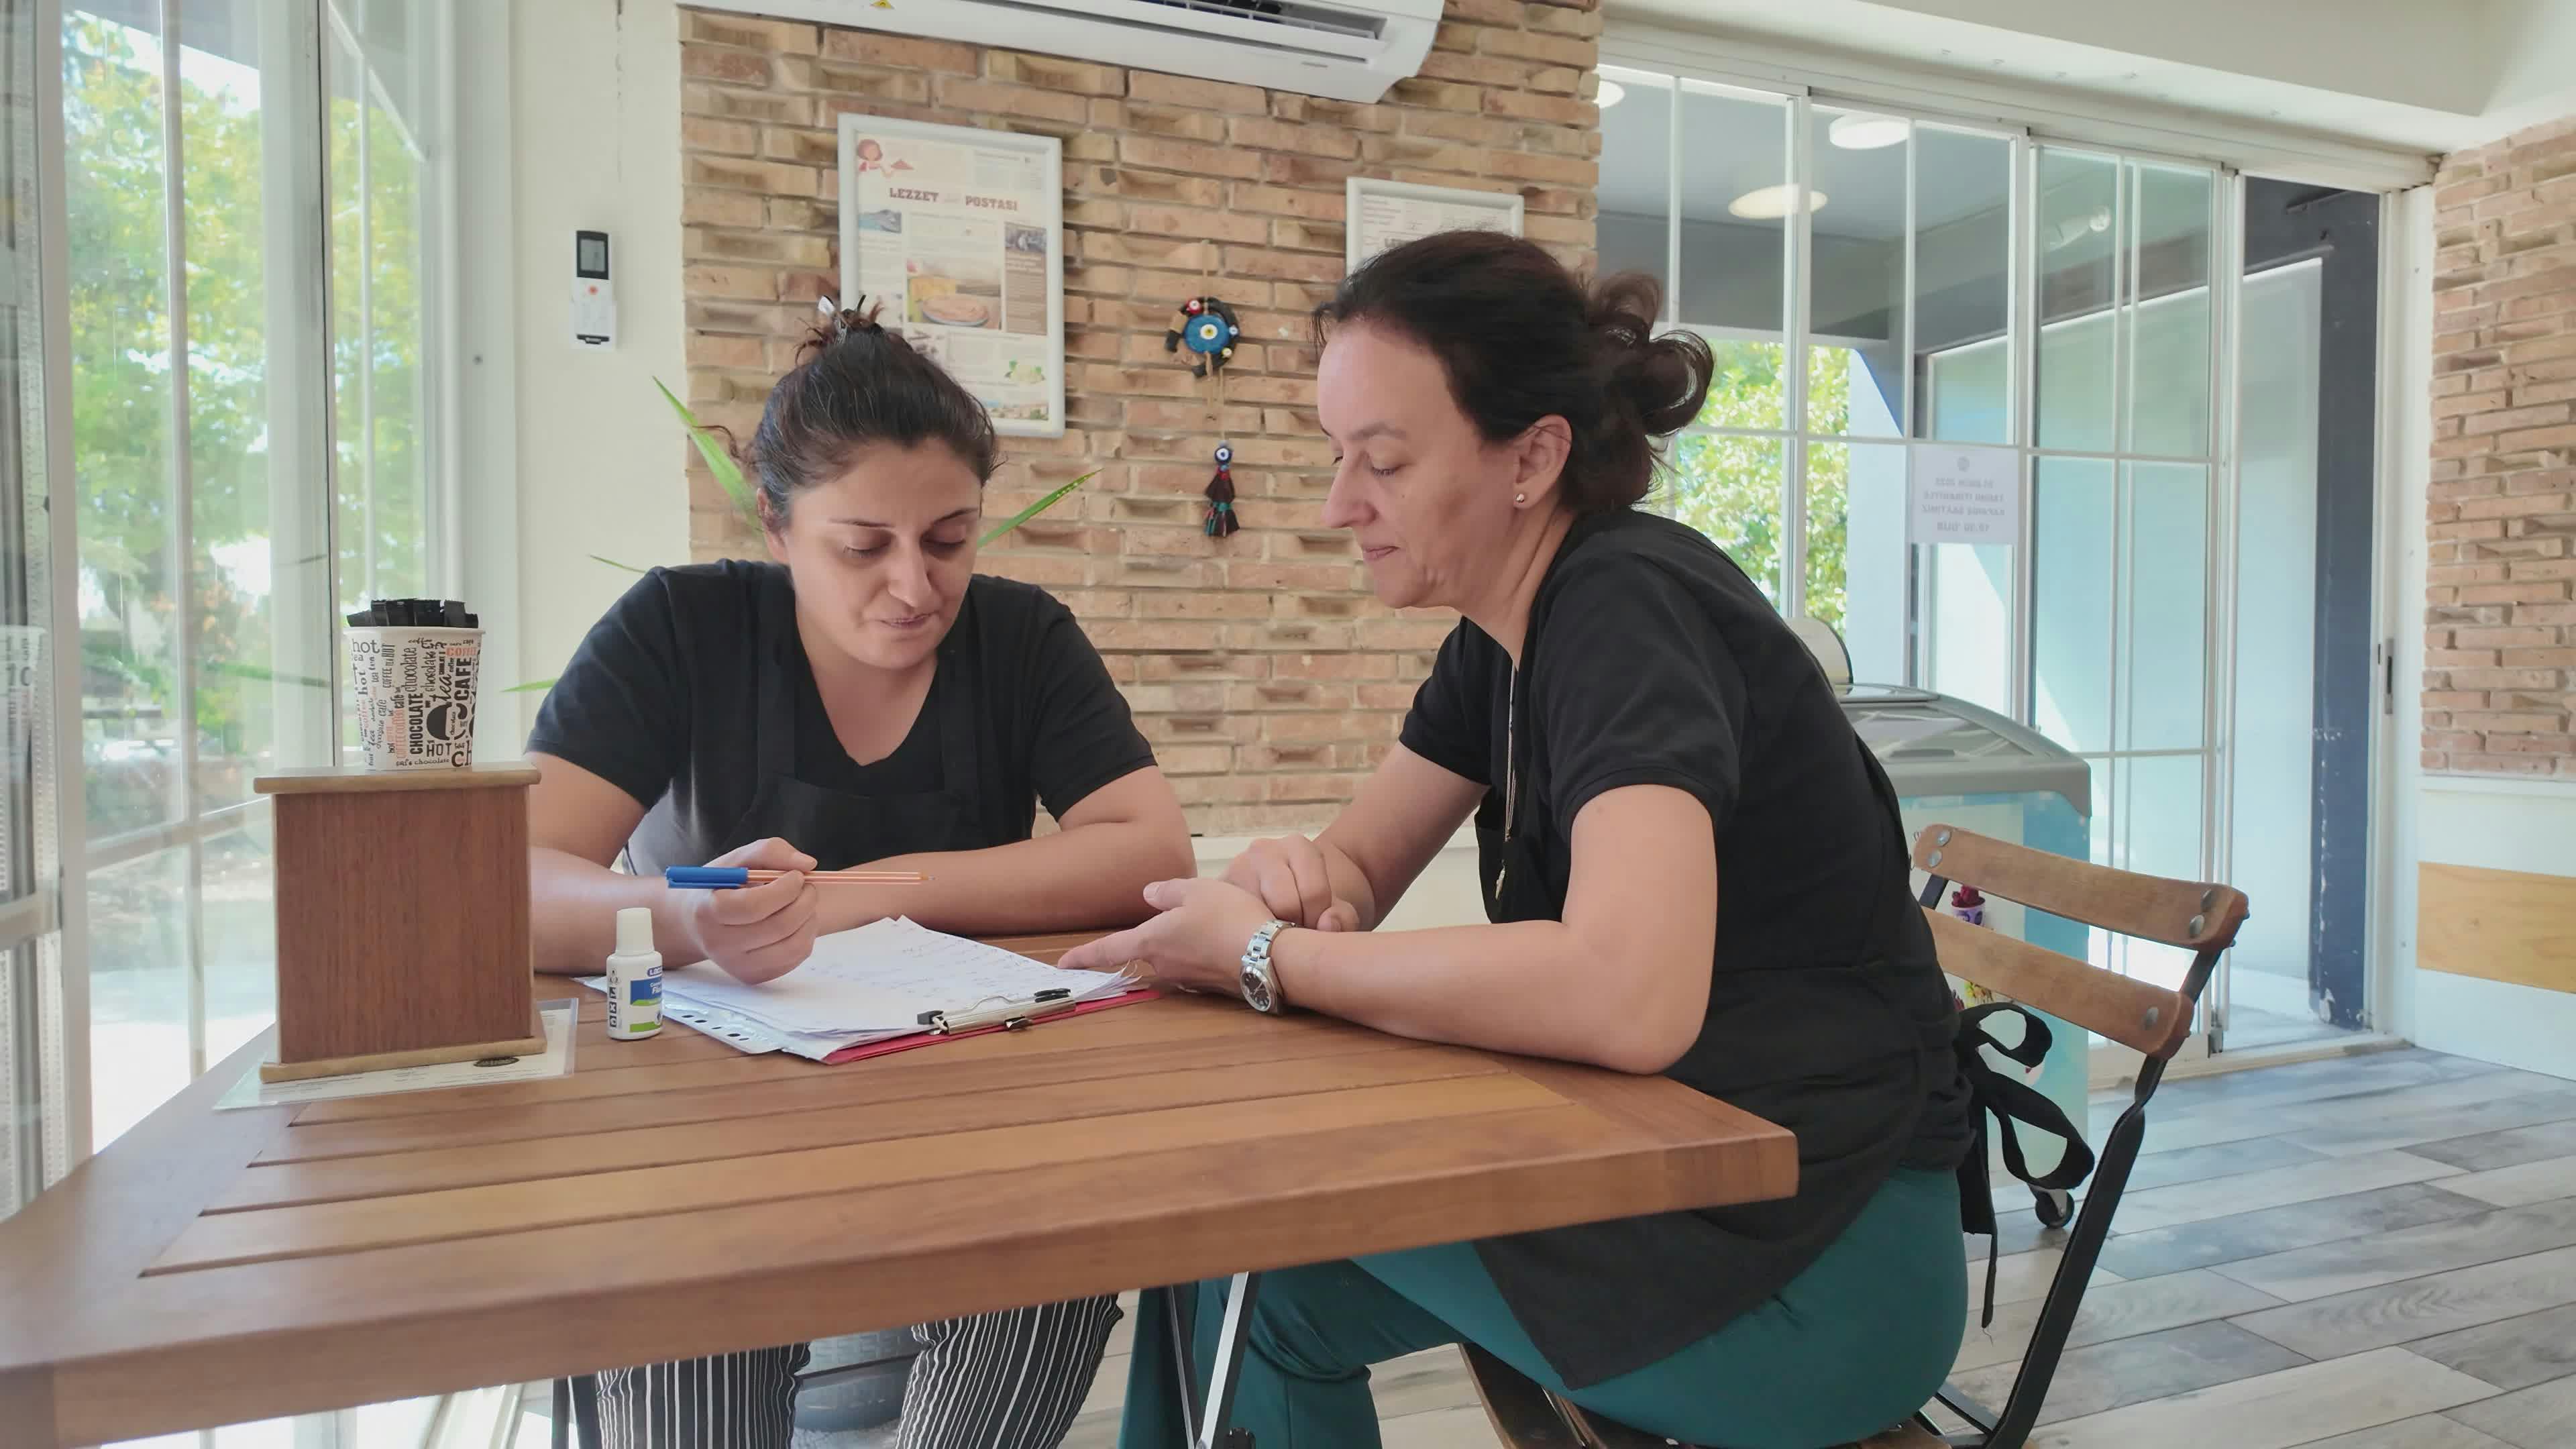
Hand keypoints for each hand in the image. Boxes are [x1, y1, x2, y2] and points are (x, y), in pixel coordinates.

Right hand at [675, 837, 818, 984]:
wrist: (697, 923)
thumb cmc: (721, 886)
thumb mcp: (738, 860)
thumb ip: (771, 852)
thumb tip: (808, 865)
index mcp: (709, 911)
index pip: (753, 906)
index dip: (784, 889)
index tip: (797, 876)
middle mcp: (720, 944)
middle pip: (778, 927)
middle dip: (805, 901)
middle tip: (808, 886)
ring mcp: (737, 966)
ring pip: (794, 946)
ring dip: (810, 918)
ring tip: (803, 902)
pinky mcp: (754, 977)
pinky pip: (796, 957)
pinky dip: (806, 934)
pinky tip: (795, 920)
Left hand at [1058, 878, 1279, 998]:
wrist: (1270, 957)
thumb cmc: (1229, 917)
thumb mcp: (1196, 890)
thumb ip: (1169, 892)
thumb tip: (1149, 895)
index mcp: (1152, 940)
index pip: (1108, 950)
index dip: (1084, 956)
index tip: (1063, 965)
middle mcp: (1164, 965)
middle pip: (1146, 952)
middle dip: (1151, 940)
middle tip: (1174, 921)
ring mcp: (1187, 979)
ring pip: (1172, 959)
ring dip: (1179, 947)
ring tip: (1206, 926)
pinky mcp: (1210, 986)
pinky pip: (1195, 967)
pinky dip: (1201, 954)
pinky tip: (1221, 941)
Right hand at [1222, 835, 1360, 932]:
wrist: (1284, 900)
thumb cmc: (1313, 905)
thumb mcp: (1336, 910)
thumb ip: (1343, 918)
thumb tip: (1326, 925)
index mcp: (1298, 846)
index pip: (1313, 893)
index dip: (1318, 921)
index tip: (1314, 926)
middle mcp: (1263, 849)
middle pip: (1284, 904)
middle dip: (1293, 927)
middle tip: (1293, 933)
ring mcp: (1235, 867)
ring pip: (1255, 914)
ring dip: (1266, 933)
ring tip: (1273, 934)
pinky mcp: (1214, 890)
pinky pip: (1231, 920)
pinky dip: (1245, 934)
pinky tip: (1253, 935)